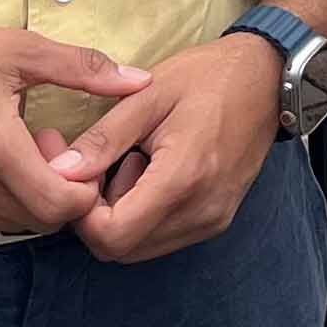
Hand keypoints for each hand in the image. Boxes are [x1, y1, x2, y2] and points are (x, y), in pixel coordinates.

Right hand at [0, 20, 151, 233]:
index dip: (82, 187)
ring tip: (17, 149)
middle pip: (39, 220)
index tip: (70, 147)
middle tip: (47, 146)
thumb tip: (142, 81)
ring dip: (26, 197)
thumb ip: (84, 69)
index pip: (60, 207)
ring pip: (8, 222)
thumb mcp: (16, 50)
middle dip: (58, 191)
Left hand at [49, 36, 283, 263]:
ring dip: (120, 217)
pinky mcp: (217, 219)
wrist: (267, 78)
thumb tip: (60, 172)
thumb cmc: (207, 77)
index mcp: (183, 177)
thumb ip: (103, 138)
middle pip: (120, 249)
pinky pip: (163, 238)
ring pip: (139, 248)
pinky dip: (143, 216)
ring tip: (130, 163)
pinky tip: (151, 174)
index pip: (111, 235)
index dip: (80, 213)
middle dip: (95, 215)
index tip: (78, 173)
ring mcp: (213, 219)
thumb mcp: (148, 95)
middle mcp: (201, 210)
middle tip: (99, 166)